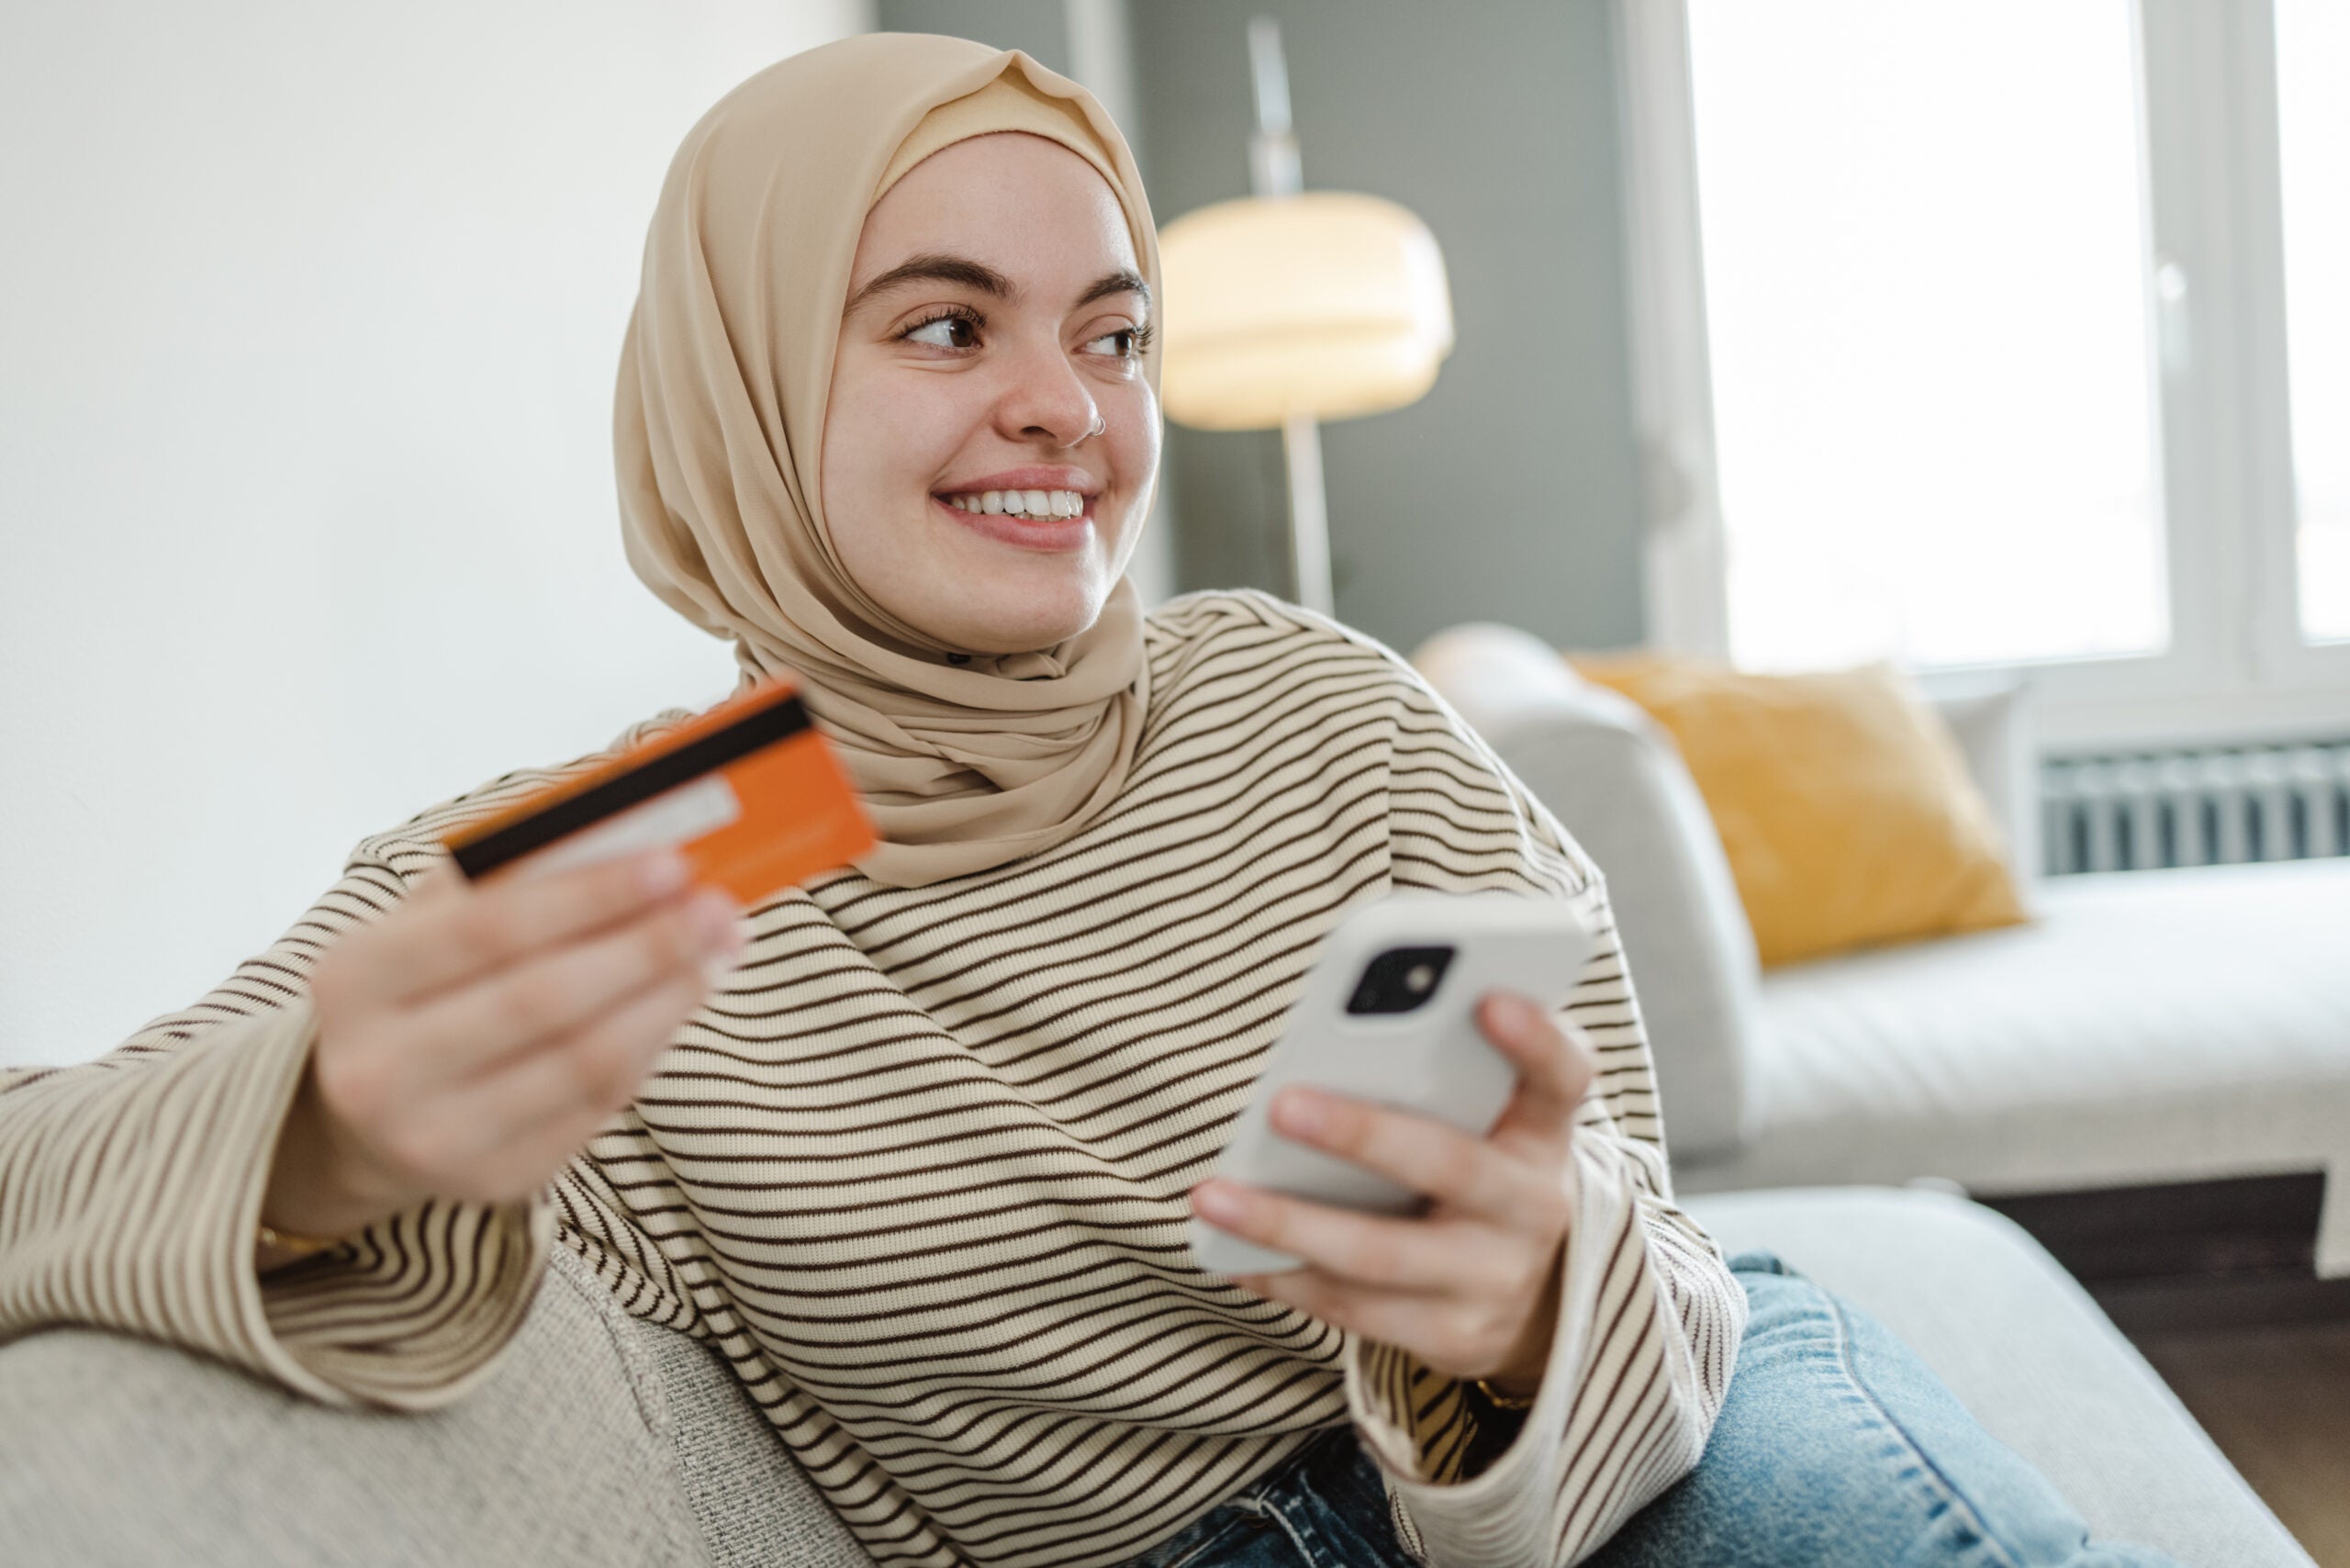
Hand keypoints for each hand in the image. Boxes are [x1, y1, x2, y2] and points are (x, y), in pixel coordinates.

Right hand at [261, 849, 746, 1250]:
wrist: (363, 1115)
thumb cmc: (420, 987)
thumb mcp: (432, 921)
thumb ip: (514, 874)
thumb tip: (634, 832)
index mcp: (355, 980)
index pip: (489, 929)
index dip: (590, 895)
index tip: (673, 863)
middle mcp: (381, 1069)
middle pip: (544, 1001)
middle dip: (647, 947)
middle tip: (717, 907)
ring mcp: (436, 1138)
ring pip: (584, 1063)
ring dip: (668, 998)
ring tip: (719, 949)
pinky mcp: (494, 1180)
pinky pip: (597, 1108)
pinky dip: (652, 1047)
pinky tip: (682, 1000)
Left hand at [1188, 991, 1596, 1396]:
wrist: (1537, 1298)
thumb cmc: (1483, 1168)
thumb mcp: (1492, 1120)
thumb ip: (1446, 1071)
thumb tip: (1343, 1028)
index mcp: (1544, 1133)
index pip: (1563, 1078)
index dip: (1535, 1040)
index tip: (1490, 998)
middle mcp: (1533, 1208)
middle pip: (1451, 1167)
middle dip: (1363, 1134)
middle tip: (1282, 1104)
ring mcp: (1495, 1280)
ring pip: (1381, 1254)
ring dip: (1286, 1223)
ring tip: (1211, 1193)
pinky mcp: (1452, 1338)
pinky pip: (1352, 1309)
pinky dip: (1283, 1276)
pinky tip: (1229, 1249)